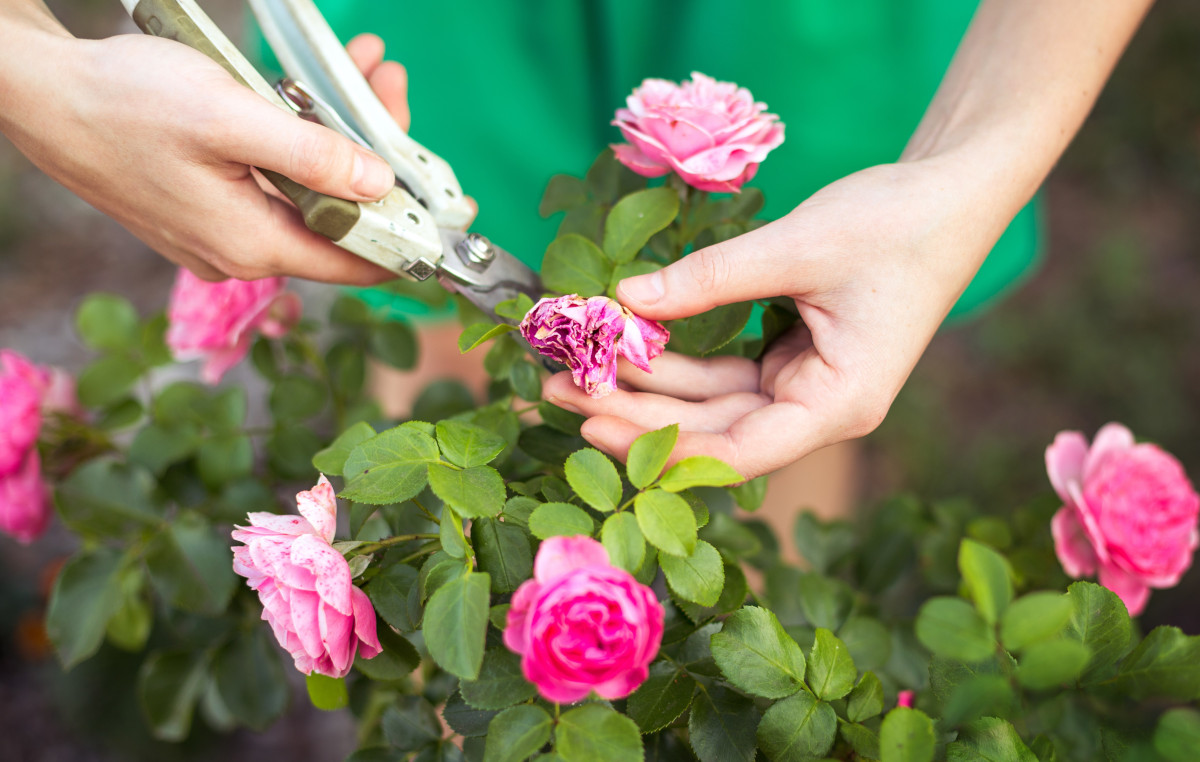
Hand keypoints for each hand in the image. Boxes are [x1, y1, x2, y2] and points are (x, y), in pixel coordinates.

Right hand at [0, 26, 409, 283]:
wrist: (41, 95)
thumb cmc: (124, 103)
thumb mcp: (231, 118)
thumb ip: (312, 156)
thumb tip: (380, 184)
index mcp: (253, 244)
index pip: (358, 262)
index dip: (410, 237)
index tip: (450, 208)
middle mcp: (241, 251)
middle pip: (338, 217)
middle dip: (375, 154)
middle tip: (388, 87)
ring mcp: (221, 232)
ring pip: (308, 193)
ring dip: (338, 136)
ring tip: (359, 73)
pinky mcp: (207, 206)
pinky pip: (274, 181)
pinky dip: (300, 140)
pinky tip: (308, 93)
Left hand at [542, 158, 1010, 478]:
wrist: (949, 196)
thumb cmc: (896, 225)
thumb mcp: (798, 247)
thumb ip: (709, 279)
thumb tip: (624, 299)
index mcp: (839, 405)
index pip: (737, 452)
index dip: (662, 445)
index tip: (593, 423)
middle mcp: (819, 411)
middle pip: (713, 433)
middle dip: (636, 414)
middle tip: (558, 390)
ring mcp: (803, 388)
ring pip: (711, 405)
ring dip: (647, 388)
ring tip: (574, 370)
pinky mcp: (789, 362)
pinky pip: (722, 374)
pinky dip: (677, 360)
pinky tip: (626, 344)